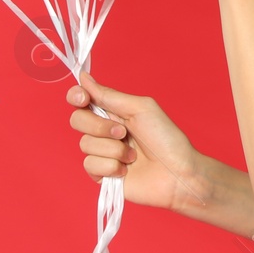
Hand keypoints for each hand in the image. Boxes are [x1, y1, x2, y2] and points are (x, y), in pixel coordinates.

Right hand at [66, 72, 209, 213]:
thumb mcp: (140, 108)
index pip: (81, 100)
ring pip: (85, 144)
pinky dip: (111, 167)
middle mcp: (104, 131)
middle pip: (77, 120)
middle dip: (100, 126)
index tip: (83, 98)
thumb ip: (110, 96)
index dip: (76, 96)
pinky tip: (126, 170)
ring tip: (133, 155)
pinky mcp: (102, 174)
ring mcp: (102, 153)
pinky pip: (90, 165)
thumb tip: (84, 78)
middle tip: (123, 132)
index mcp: (113, 111)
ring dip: (113, 149)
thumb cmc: (166, 139)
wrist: (177, 173)